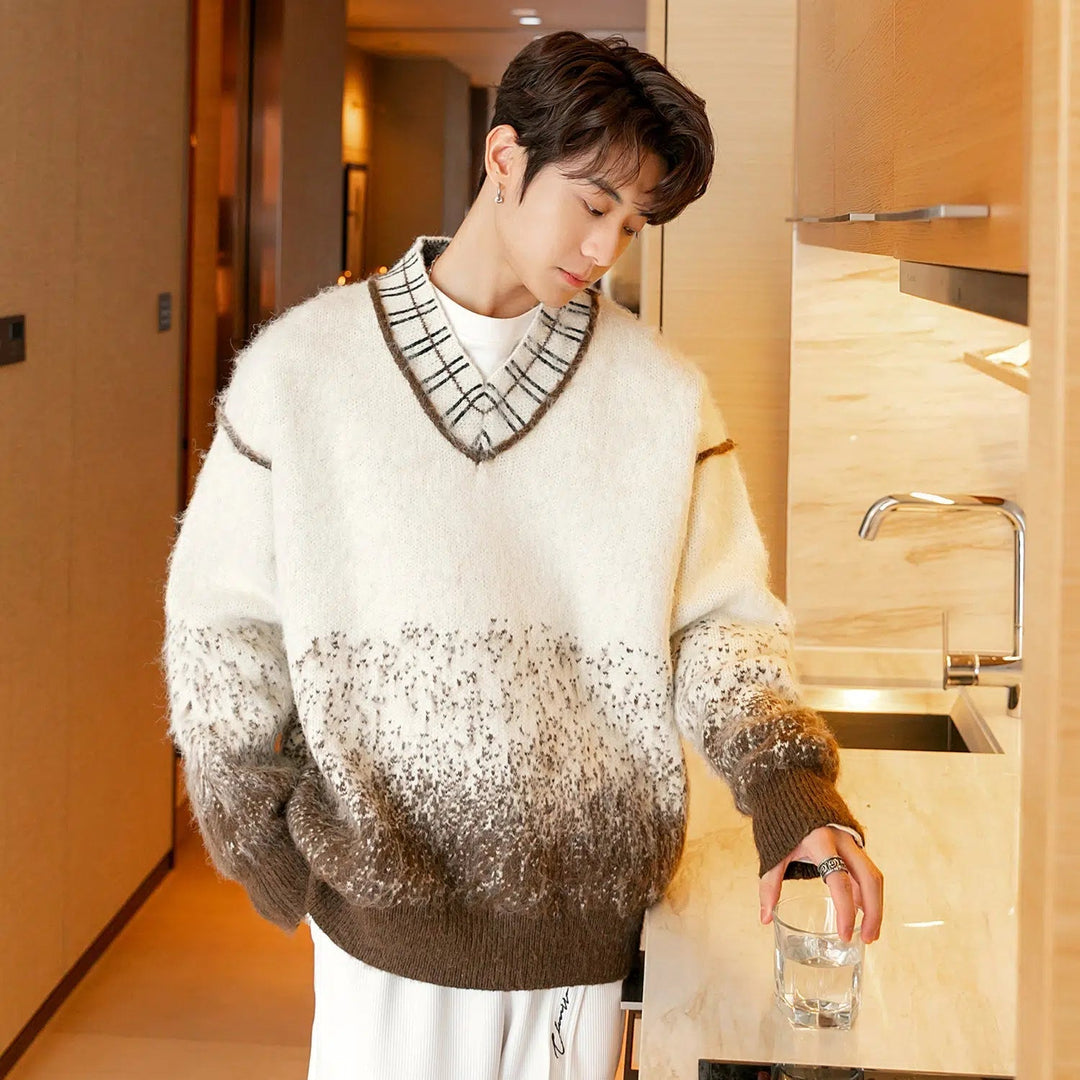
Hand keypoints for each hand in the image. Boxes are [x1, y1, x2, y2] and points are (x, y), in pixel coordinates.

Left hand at [758, 826, 882, 943]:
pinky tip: (862, 911)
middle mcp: (843, 839)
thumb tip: (765, 918)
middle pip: (869, 879)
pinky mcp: (854, 843)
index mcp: (820, 841)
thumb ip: (769, 884)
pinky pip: (867, 870)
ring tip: (868, 933)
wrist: (790, 786)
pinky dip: (867, 893)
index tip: (844, 935)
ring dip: (875, 906)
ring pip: (873, 875)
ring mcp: (852, 840)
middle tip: (867, 940)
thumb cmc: (780, 820)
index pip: (839, 880)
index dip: (844, 910)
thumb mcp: (773, 851)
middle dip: (873, 912)